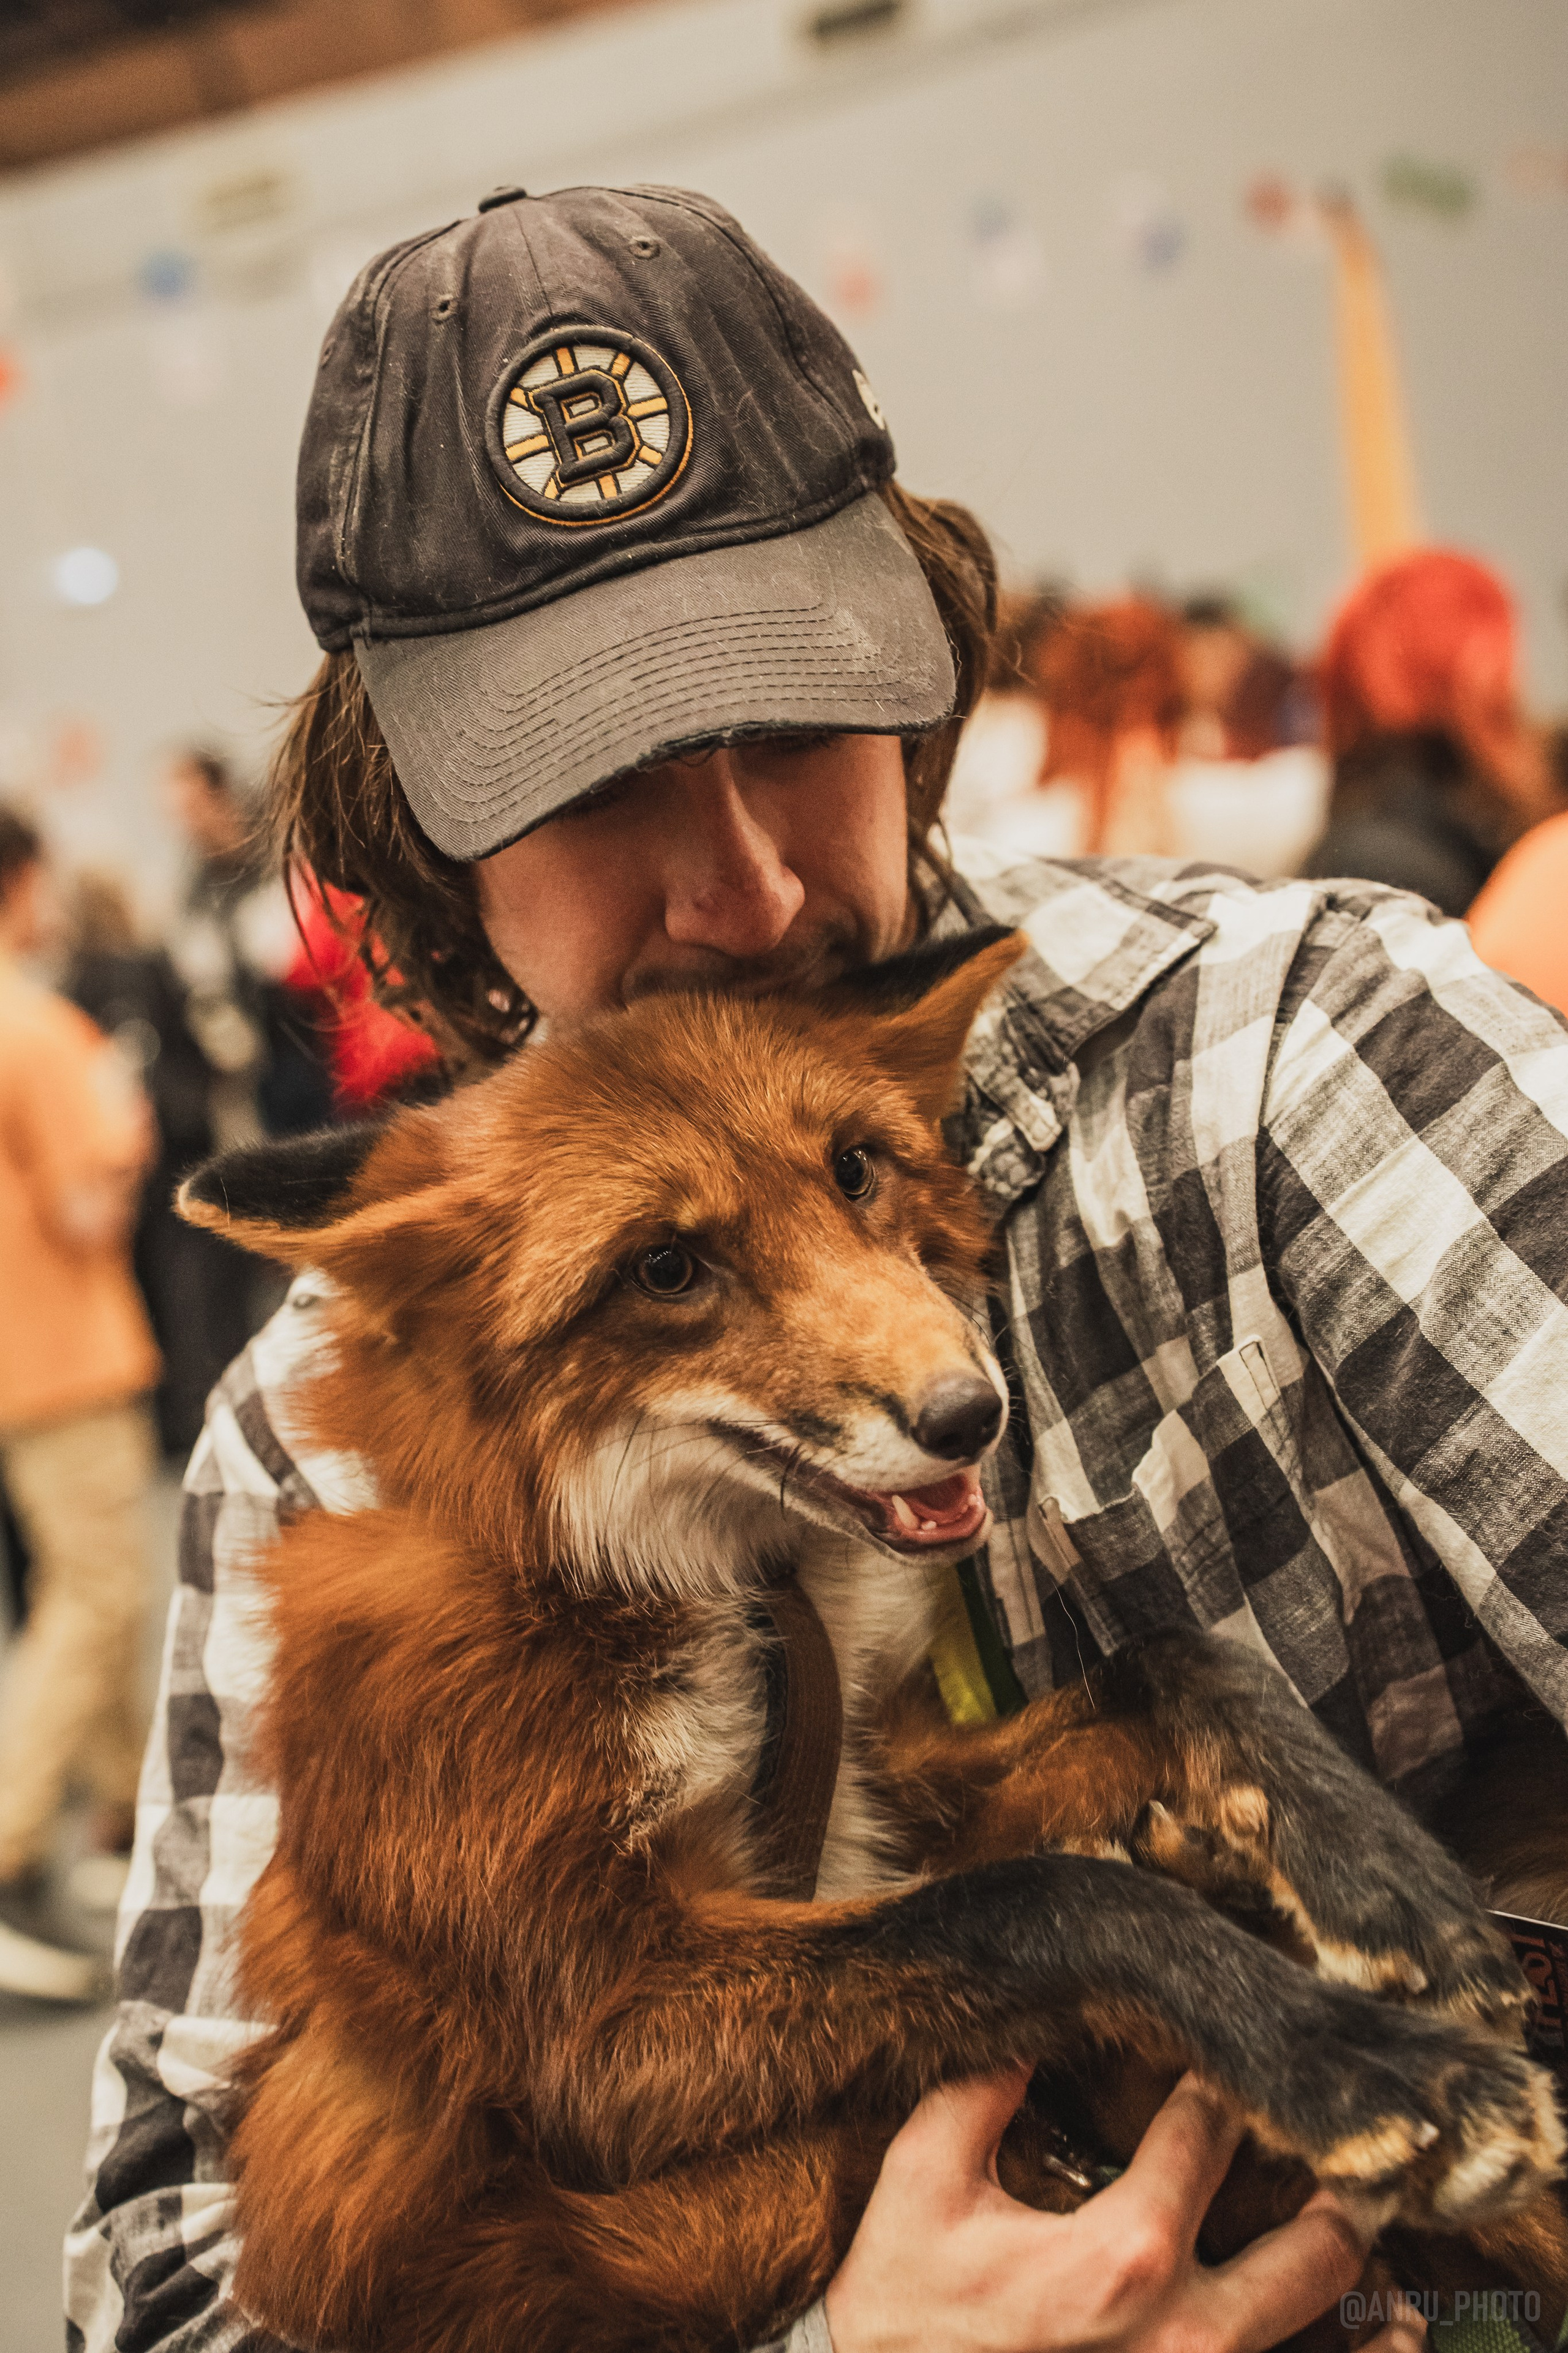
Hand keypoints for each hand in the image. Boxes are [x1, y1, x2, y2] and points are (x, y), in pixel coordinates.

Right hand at [824, 2068, 1422, 2352]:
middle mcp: (1186, 2335)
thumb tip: (1027, 2016)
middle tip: (1353, 2140)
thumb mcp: (922, 2186)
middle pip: (1313, 2247)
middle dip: (1336, 2182)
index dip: (1224, 2082)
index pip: (1206, 2137)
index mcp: (1121, 2255)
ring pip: (1329, 2339)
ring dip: (1361, 2288)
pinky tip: (1388, 2334)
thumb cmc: (904, 2310)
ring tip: (1372, 2232)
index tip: (1233, 2050)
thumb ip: (977, 2091)